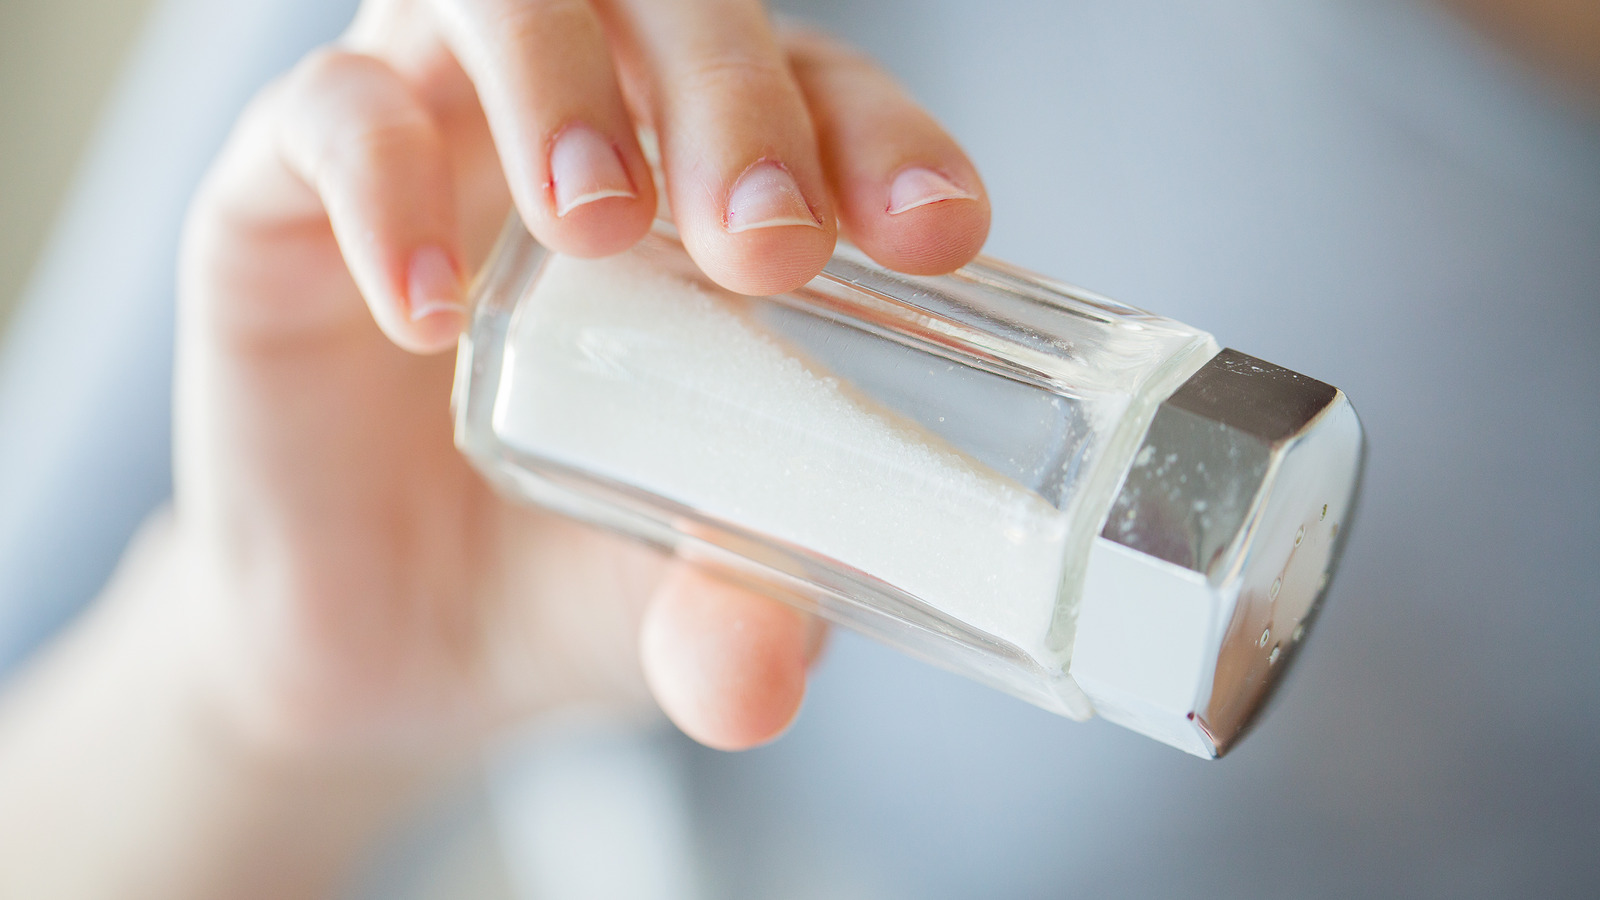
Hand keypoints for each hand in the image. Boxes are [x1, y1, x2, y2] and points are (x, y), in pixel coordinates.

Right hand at [176, 0, 990, 761]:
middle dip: (733, 98)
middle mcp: (589, 124)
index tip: (932, 235)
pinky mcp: (285, 188)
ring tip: (595, 227)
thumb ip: (732, 623)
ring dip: (562, 84)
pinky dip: (383, 184)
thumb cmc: (564, 573)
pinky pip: (328, 114)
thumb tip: (765, 686)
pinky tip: (430, 314)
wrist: (380, 640)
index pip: (826, 97)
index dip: (884, 140)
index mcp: (718, 186)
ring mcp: (439, 133)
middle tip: (764, 243)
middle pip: (671, 7)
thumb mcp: (672, 606)